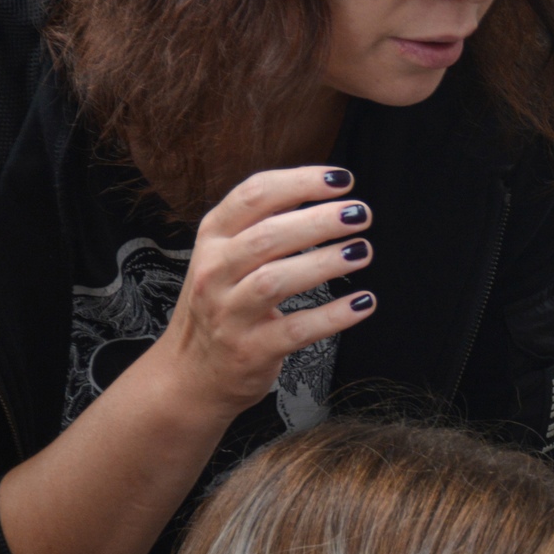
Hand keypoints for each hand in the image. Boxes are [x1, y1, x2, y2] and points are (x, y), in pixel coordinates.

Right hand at [146, 165, 376, 420]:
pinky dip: (333, 316)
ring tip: (362, 250)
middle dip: (319, 220)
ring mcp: (229, 313)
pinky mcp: (251, 350)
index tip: (342, 180)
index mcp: (213, 237)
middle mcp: (214, 271)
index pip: (254, 195)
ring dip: (325, 263)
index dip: (300, 182)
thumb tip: (326, 194)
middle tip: (360, 213)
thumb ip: (263, 224)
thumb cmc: (222, 303)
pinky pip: (297, 330)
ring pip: (276, 280)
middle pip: (267, 236)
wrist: (190, 373)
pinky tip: (363, 302)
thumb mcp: (226, 256)